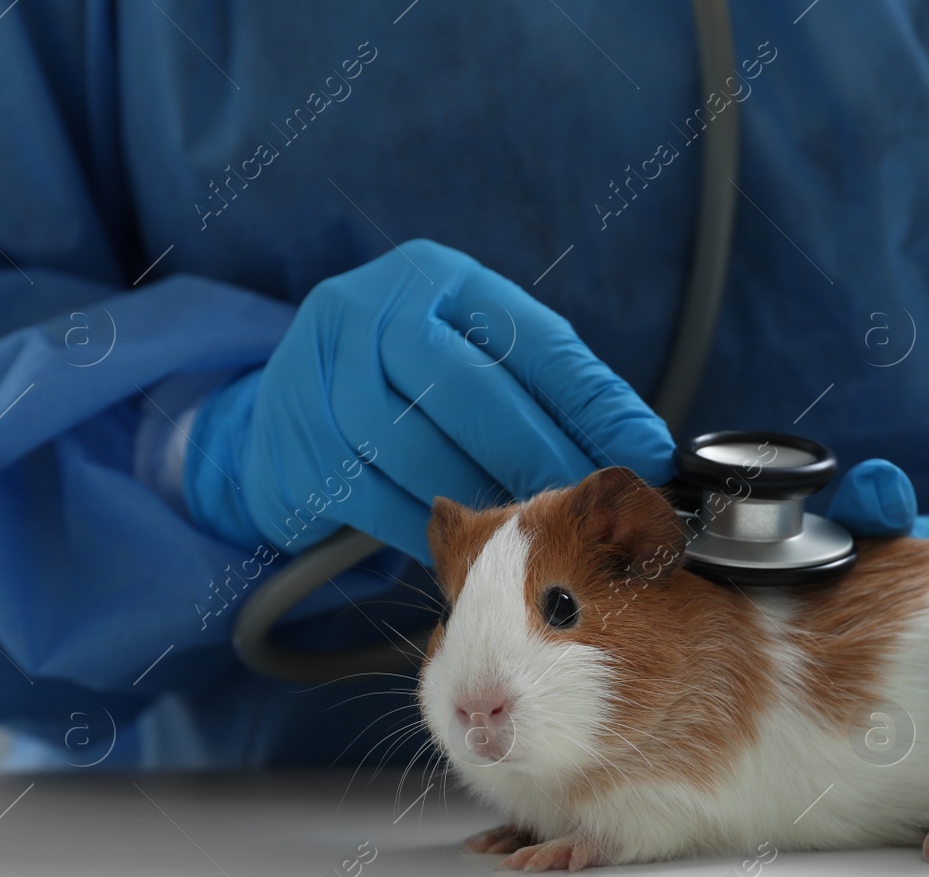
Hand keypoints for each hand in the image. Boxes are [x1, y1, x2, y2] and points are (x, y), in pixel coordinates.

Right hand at [181, 239, 673, 562]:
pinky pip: (382, 504)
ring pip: (426, 454)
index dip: (597, 406)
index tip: (646, 456)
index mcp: (441, 279)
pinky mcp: (299, 446)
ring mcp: (325, 376)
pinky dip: (431, 532)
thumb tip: (638, 452)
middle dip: (542, 457)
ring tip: (528, 532)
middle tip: (588, 508)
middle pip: (476, 393)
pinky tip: (462, 544)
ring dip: (487, 501)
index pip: (536, 341)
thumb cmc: (407, 384)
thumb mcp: (472, 353)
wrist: (282, 408)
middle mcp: (376, 310)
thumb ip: (543, 389)